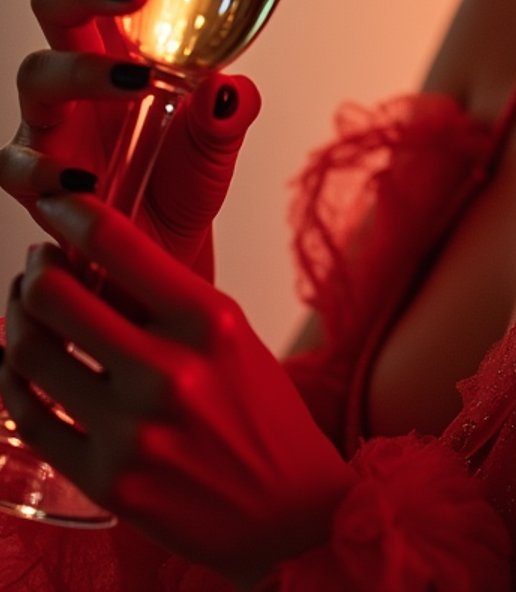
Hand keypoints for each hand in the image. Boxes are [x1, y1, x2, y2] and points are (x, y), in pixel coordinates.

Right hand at [0, 0, 261, 273]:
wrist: (156, 251)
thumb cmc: (183, 173)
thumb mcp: (218, 141)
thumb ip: (226, 114)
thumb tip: (232, 90)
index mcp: (125, 36)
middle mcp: (78, 66)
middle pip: (54, 3)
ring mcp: (50, 119)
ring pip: (36, 73)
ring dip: (83, 72)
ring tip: (136, 82)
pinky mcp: (33, 174)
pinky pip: (16, 162)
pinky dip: (43, 168)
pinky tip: (79, 175)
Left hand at [0, 192, 351, 581]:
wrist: (290, 513)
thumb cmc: (262, 414)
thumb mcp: (231, 335)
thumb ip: (165, 300)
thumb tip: (90, 258)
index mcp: (210, 321)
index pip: (118, 243)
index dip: (71, 211)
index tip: (55, 200)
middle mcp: (170, 373)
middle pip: (55, 297)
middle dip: (34, 272)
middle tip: (40, 267)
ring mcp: (133, 432)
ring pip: (30, 354)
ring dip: (16, 321)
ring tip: (27, 312)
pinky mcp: (107, 482)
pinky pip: (30, 418)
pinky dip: (11, 382)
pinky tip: (20, 368)